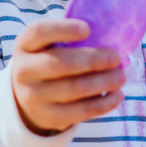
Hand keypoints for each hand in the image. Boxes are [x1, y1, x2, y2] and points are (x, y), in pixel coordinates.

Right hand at [10, 20, 123, 135]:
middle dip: (92, 60)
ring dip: (103, 82)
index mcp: (25, 45)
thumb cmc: (50, 60)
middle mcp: (24, 71)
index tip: (87, 29)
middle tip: (116, 58)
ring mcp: (34, 97)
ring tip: (121, 76)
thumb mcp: (50, 45)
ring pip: (73, 89)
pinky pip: (80, 111)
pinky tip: (117, 95)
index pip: (39, 32)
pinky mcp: (50, 117)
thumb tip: (111, 39)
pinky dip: (103, 103)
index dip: (63, 29)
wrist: (30, 97)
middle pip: (59, 64)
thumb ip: (72, 39)